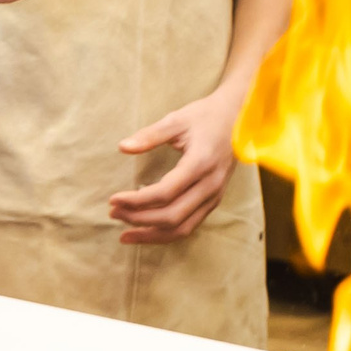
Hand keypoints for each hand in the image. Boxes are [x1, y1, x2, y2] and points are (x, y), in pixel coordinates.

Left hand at [111, 88, 242, 244]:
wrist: (238, 117)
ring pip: (182, 228)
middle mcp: (211, 184)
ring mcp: (215, 195)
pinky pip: (189, 225)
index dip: (136, 200)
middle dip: (139, 219)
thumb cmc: (205, 116)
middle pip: (172, 216)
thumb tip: (122, 147)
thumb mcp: (177, 120)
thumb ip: (150, 135)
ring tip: (125, 233)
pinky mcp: (214, 200)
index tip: (113, 199)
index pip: (164, 192)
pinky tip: (146, 230)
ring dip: (151, 234)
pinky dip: (166, 232)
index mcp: (201, 162)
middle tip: (113, 213)